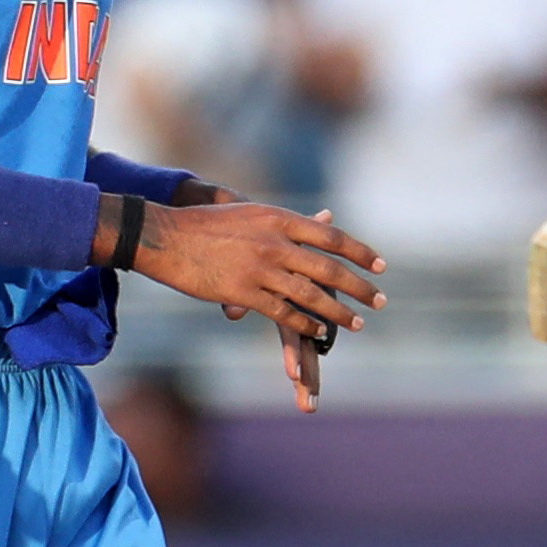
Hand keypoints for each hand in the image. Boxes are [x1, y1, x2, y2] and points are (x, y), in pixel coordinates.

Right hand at [134, 197, 384, 346]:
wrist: (166, 237)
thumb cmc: (208, 225)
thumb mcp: (253, 214)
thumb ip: (291, 223)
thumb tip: (326, 217)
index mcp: (279, 219)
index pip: (331, 237)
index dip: (360, 252)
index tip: (380, 266)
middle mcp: (274, 242)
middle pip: (329, 268)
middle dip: (359, 287)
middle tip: (380, 301)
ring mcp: (260, 268)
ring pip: (310, 294)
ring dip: (337, 312)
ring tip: (356, 323)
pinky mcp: (243, 292)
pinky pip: (283, 312)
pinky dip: (305, 324)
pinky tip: (320, 332)